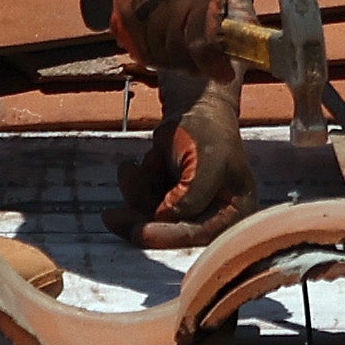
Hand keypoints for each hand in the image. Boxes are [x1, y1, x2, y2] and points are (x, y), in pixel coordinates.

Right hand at [82, 0, 247, 75]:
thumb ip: (240, 11)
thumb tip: (256, 45)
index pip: (202, 42)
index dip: (214, 65)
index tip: (225, 74)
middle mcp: (165, 3)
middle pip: (180, 55)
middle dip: (198, 67)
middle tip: (209, 64)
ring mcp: (140, 11)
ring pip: (160, 58)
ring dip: (178, 63)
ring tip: (190, 52)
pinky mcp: (124, 17)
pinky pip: (141, 52)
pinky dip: (158, 57)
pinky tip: (170, 45)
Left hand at [105, 70, 254, 248]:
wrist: (196, 109)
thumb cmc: (209, 132)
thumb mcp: (207, 162)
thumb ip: (191, 196)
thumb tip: (164, 219)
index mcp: (234, 212)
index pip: (199, 235)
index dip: (167, 236)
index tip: (138, 232)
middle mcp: (213, 217)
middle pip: (171, 233)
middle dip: (141, 218)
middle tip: (110, 217)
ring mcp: (188, 210)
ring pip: (151, 218)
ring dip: (139, 192)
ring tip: (147, 160)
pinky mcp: (169, 202)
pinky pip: (144, 205)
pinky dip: (139, 184)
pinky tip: (150, 158)